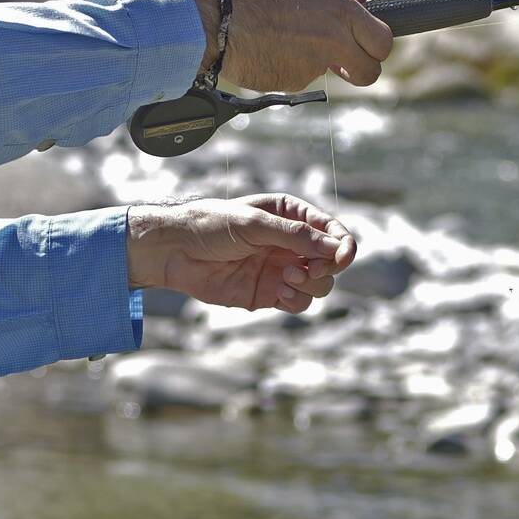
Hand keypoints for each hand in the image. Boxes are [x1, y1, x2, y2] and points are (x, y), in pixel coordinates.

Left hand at [126, 194, 356, 312]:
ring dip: (312, 285)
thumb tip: (335, 248)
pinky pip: (298, 302)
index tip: (343, 257)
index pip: (331, 230)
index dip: (344, 244)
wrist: (174, 252)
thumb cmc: (210, 226)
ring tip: (287, 280)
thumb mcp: (254, 223)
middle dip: (327, 268)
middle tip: (307, 271)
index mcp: (290, 216)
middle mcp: (290, 244)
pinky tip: (279, 294)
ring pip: (319, 285)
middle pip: (331, 261)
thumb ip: (295, 236)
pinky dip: (297, 301)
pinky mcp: (268, 293)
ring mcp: (281, 269)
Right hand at [207, 0, 390, 90]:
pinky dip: (286, 69)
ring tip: (281, 40)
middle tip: (344, 64)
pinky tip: (267, 50)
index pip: (383, 41)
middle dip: (360, 71)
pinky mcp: (292, 83)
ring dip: (311, 63)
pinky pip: (297, 79)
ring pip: (326, 74)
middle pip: (370, 73)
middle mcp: (333, 40)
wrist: (216, 21)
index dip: (377, 48)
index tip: (366, 47)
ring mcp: (313, 66)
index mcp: (340, 11)